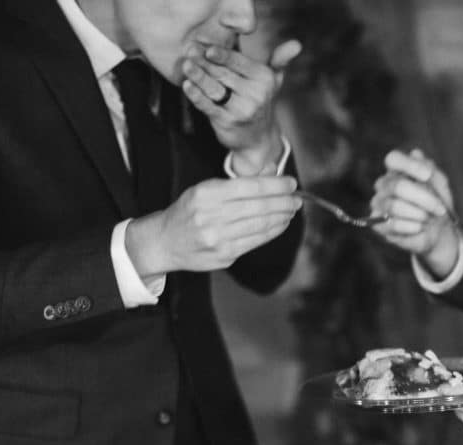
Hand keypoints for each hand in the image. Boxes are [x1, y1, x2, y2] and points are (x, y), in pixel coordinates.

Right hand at [125, 175, 301, 277]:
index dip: (275, 185)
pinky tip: (281, 224)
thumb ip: (240, 182)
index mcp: (206, 194)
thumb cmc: (190, 212)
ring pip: (260, 225)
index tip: (290, 183)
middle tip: (297, 198)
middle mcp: (211, 216)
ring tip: (292, 210)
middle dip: (283, 201)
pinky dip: (273, 231)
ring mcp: (218, 238)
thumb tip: (272, 171)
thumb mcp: (207, 189)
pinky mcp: (225, 255)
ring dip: (282, 217)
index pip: (250, 187)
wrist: (165, 241)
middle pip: (258, 207)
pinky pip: (256, 241)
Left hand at [181, 40, 301, 172]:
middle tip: (189, 51)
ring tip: (186, 65)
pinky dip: (196, 95)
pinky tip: (187, 86)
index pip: (239, 62)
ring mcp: (242, 110)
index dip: (222, 54)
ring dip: (198, 76)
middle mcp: (255, 95)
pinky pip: (208, 105)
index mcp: (264, 80)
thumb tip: (296, 45)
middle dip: (204, 62)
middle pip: (224, 74)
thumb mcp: (273, 82)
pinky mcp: (227, 122)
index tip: (207, 47)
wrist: (258, 141)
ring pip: (214, 88)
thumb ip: (280, 60)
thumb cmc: (261, 104)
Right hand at [370, 149, 461, 278]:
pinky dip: (411, 226)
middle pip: (397, 186)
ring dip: (419, 214)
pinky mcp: (379, 224)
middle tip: (440, 209)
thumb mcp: (441, 186)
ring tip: (430, 219)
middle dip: (424, 199)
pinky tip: (420, 227)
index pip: (393, 159)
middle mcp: (384, 185)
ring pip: (394, 206)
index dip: (410, 166)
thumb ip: (430, 171)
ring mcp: (379, 204)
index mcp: (398, 170)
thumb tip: (416, 154)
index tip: (428, 175)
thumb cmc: (437, 204)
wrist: (438, 232)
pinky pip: (392, 224)